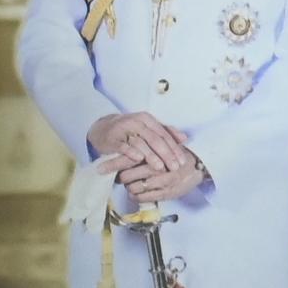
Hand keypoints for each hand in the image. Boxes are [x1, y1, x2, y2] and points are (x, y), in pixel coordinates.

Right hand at [86, 111, 206, 204]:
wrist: (103, 129)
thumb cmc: (130, 131)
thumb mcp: (148, 129)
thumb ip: (166, 132)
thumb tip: (185, 138)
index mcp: (147, 119)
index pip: (165, 135)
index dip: (175, 149)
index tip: (182, 161)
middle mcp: (137, 122)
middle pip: (155, 139)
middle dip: (166, 154)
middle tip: (174, 167)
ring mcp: (124, 129)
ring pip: (141, 143)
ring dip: (151, 156)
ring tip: (160, 167)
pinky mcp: (112, 138)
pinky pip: (123, 146)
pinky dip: (131, 152)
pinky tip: (138, 159)